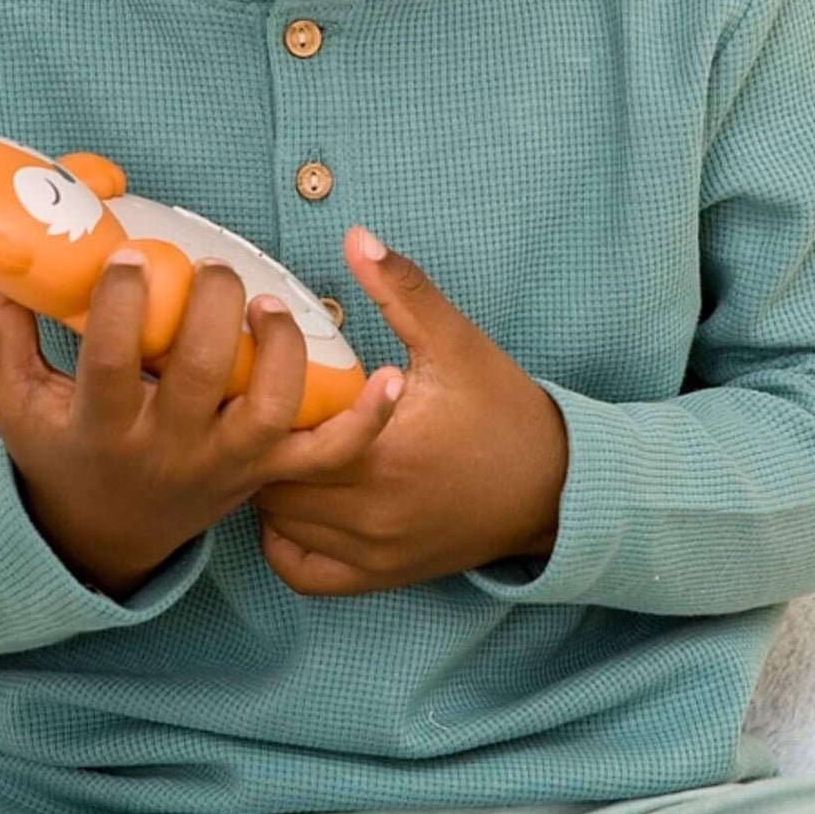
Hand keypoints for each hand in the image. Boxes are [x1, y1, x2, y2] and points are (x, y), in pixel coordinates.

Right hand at [0, 248, 403, 598]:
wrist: (103, 539)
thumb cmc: (59, 451)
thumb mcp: (17, 399)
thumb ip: (0, 326)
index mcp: (99, 427)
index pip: (109, 363)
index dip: (121, 306)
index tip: (127, 256)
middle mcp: (165, 449)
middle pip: (197, 376)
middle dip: (209, 312)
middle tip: (212, 268)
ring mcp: (222, 465)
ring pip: (267, 412)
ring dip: (279, 353)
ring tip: (270, 303)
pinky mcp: (263, 474)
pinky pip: (324, 456)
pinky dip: (364, 421)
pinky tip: (389, 377)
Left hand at [254, 227, 569, 596]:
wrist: (555, 486)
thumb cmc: (502, 409)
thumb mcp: (455, 341)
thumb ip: (402, 288)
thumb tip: (355, 237)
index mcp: (381, 452)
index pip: (281, 434)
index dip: (261, 401)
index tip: (264, 372)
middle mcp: (370, 512)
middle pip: (269, 481)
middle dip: (260, 442)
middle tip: (262, 406)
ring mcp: (373, 551)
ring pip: (278, 526)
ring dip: (270, 487)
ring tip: (279, 445)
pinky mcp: (380, 575)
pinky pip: (302, 573)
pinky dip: (286, 541)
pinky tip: (296, 503)